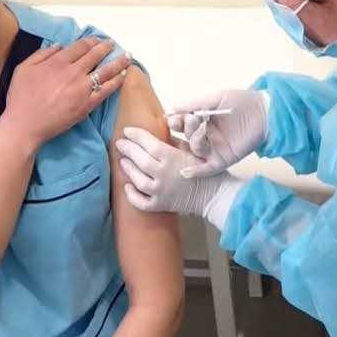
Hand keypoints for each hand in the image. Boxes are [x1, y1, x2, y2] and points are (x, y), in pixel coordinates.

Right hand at [0, 38, 130, 148]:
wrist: (25, 125)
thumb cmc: (21, 97)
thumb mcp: (24, 68)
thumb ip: (42, 54)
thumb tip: (59, 46)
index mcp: (57, 62)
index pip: (80, 46)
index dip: (91, 41)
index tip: (97, 40)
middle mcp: (73, 72)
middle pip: (95, 55)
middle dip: (106, 47)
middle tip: (112, 44)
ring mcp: (82, 89)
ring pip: (106, 71)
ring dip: (119, 61)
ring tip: (127, 57)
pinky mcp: (87, 105)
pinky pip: (107, 90)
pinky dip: (117, 81)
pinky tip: (123, 76)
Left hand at [117, 127, 245, 224]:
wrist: (215, 194)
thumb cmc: (205, 170)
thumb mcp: (192, 150)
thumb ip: (174, 142)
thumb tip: (157, 134)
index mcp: (172, 158)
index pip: (148, 144)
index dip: (136, 136)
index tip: (127, 131)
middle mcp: (164, 174)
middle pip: (140, 160)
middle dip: (128, 149)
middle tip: (120, 143)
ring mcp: (161, 191)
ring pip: (137, 180)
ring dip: (128, 169)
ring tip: (123, 161)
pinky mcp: (161, 205)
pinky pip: (141, 202)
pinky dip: (132, 195)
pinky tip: (127, 187)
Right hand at [166, 89, 268, 177]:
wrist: (265, 112)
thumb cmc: (243, 102)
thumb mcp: (216, 99)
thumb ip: (195, 104)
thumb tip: (172, 107)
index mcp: (203, 120)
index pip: (183, 123)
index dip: (176, 120)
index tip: (171, 117)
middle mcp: (207, 136)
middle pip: (187, 136)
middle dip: (184, 128)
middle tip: (188, 119)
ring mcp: (214, 148)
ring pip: (196, 150)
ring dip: (194, 140)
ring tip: (202, 128)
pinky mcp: (223, 160)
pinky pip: (206, 169)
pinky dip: (196, 171)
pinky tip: (185, 171)